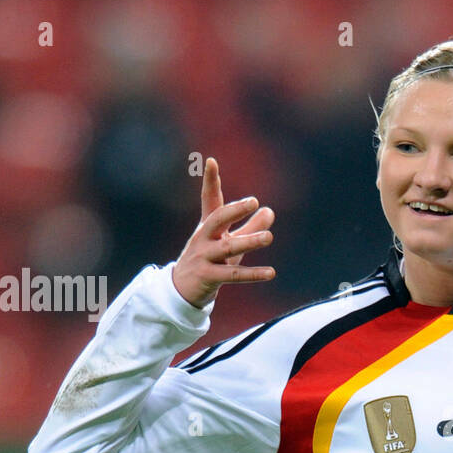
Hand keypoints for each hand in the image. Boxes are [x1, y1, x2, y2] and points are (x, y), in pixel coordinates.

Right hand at [171, 157, 275, 307]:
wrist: (182, 290)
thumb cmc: (209, 261)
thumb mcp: (230, 243)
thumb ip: (250, 227)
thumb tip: (270, 211)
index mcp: (208, 227)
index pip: (210, 200)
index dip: (211, 182)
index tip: (212, 161)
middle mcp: (204, 239)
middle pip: (217, 220)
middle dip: (234, 210)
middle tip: (252, 201)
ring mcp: (204, 258)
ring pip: (228, 248)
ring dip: (249, 242)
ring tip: (269, 237)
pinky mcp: (208, 277)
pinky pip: (233, 274)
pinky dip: (252, 274)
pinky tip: (271, 272)